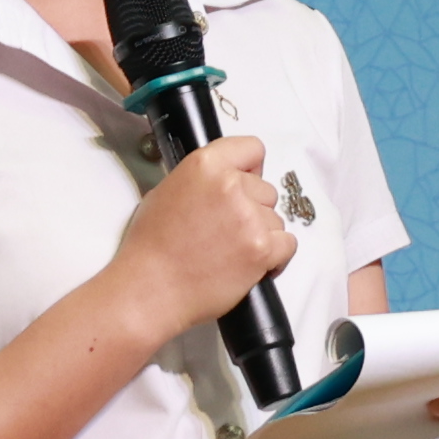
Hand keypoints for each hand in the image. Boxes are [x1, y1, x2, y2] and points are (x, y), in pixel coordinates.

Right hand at [112, 136, 294, 330]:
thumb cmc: (151, 248)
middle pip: (266, 190)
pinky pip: (288, 244)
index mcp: (205, 165)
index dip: (250, 169)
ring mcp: (249, 218)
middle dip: (253, 208)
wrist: (150, 289)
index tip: (246, 182)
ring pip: (276, 219)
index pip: (252, 149)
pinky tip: (251, 262)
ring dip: (261, 234)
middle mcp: (230, 186)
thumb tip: (223, 182)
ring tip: (231, 250)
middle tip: (227, 229)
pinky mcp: (261, 249)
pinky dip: (276, 255)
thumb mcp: (166, 191)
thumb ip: (202, 180)